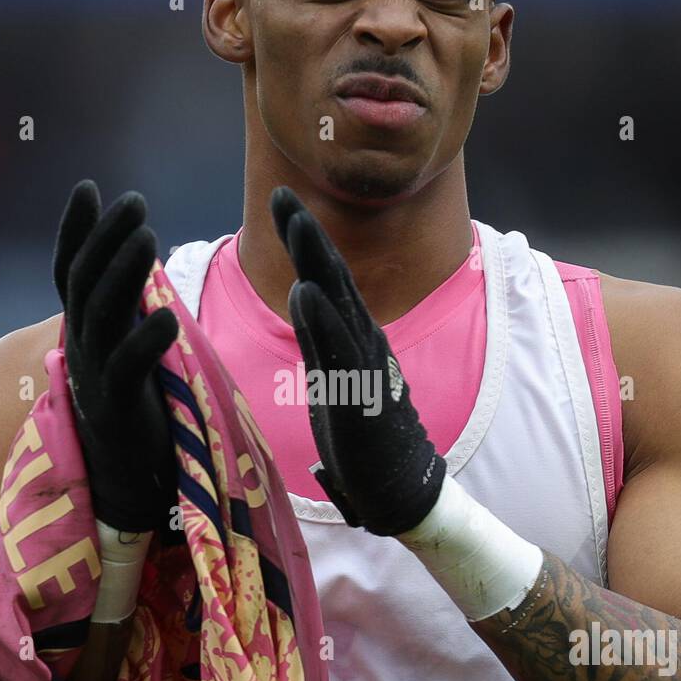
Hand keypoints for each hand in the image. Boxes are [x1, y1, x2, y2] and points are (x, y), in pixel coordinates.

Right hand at [53, 180, 179, 534]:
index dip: (76, 230)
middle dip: (106, 239)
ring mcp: (94, 380)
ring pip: (100, 317)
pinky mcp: (116, 411)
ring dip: (123, 274)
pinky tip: (167, 315)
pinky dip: (145, 341)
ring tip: (148, 237)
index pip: (69, 271)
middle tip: (134, 201)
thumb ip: (126, 308)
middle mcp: (80, 349)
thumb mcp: (126, 349)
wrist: (128, 483)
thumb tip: (136, 256)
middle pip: (84, 284)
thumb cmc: (136, 409)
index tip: (89, 187)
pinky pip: (126, 370)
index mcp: (83, 332)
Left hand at [270, 186, 445, 535]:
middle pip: (333, 276)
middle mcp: (363, 340)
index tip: (281, 200)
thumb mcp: (331, 376)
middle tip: (282, 193)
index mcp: (352, 337)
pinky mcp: (360, 392)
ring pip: (338, 302)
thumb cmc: (364, 437)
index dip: (304, 238)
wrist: (399, 488)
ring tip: (295, 220)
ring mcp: (364, 364)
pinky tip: (304, 290)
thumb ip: (318, 337)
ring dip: (315, 259)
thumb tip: (301, 294)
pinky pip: (339, 349)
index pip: (325, 277)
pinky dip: (321, 318)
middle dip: (306, 233)